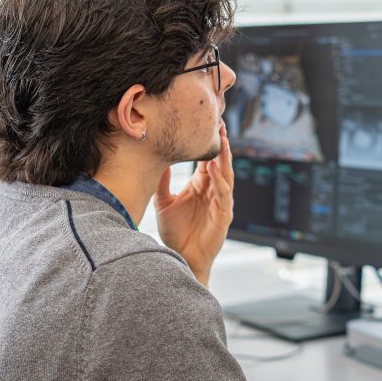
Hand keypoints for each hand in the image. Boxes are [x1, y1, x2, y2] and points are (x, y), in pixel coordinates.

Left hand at [154, 121, 233, 285]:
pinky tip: (213, 170)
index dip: (208, 143)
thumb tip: (155, 159)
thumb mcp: (164, 202)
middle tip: (218, 123)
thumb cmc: (176, 232)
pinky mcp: (224, 217)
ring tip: (221, 141)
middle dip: (221, 144)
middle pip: (220, 163)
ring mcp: (221, 204)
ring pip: (226, 176)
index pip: (208, 159)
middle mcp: (213, 192)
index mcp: (201, 186)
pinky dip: (220, 182)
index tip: (205, 124)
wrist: (179, 257)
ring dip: (224, 159)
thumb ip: (162, 182)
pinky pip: (224, 196)